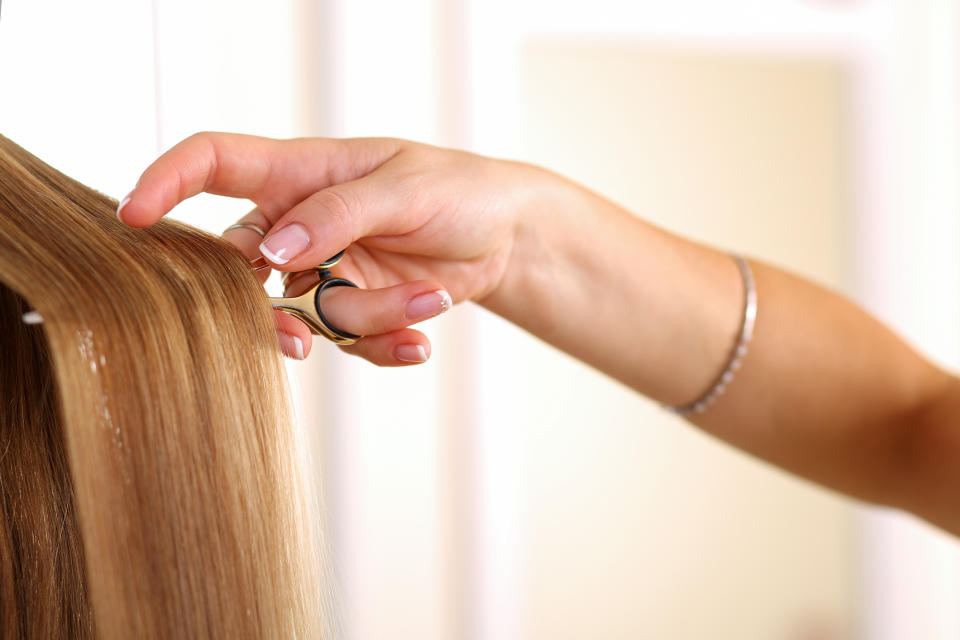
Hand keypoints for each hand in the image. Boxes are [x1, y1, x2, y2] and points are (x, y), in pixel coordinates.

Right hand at [118, 132, 544, 363]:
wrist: (503, 236)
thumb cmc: (457, 189)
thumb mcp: (405, 190)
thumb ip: (338, 214)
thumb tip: (272, 250)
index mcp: (301, 173)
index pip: (215, 163)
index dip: (167, 182)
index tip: (134, 216)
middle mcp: (300, 224)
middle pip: (241, 269)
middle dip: (272, 310)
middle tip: (305, 337)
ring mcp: (323, 269)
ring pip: (310, 315)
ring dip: (372, 318)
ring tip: (431, 296)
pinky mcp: (352, 307)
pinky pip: (347, 340)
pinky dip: (385, 343)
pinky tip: (421, 337)